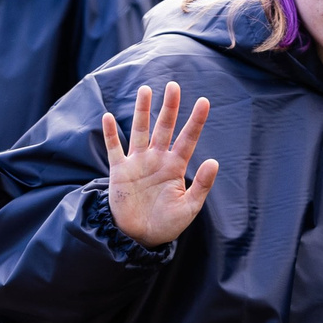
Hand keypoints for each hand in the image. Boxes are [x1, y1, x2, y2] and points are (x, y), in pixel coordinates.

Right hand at [104, 82, 218, 246]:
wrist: (140, 237)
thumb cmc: (167, 224)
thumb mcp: (189, 208)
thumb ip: (201, 185)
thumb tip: (214, 161)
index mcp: (175, 167)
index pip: (188, 139)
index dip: (196, 121)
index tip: (205, 101)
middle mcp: (157, 159)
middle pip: (164, 127)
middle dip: (169, 107)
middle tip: (173, 85)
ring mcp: (137, 163)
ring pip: (140, 131)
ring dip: (142, 111)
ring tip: (145, 90)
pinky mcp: (120, 171)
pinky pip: (115, 148)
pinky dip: (110, 134)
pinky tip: (108, 117)